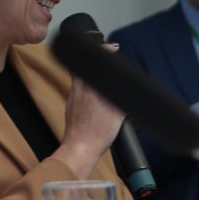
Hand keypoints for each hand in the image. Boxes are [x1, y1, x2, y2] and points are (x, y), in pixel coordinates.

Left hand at [53, 47, 124, 178]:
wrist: (80, 150)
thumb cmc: (96, 134)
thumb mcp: (117, 112)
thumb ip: (121, 96)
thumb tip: (128, 88)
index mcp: (87, 87)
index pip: (91, 59)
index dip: (103, 51)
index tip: (112, 49)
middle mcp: (76, 90)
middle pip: (84, 67)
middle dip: (97, 63)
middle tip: (108, 63)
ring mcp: (71, 100)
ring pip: (81, 80)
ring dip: (92, 77)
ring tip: (105, 83)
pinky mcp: (70, 109)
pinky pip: (79, 93)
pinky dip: (88, 91)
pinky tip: (96, 102)